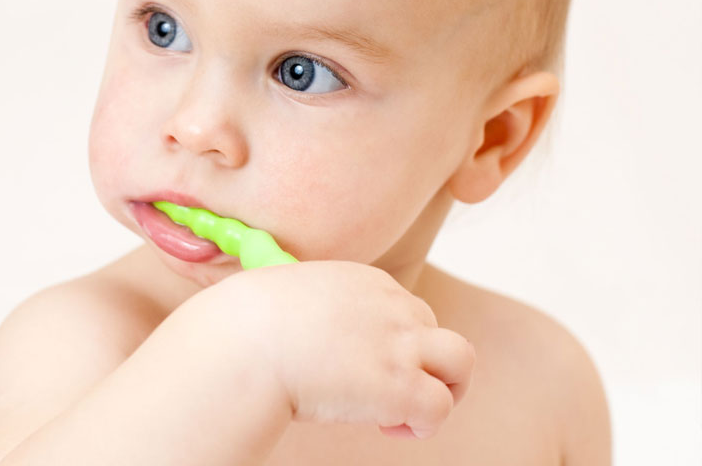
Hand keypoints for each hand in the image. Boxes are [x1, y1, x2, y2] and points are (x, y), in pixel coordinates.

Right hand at [214, 260, 475, 439]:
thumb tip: (315, 328)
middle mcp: (392, 305)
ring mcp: (399, 344)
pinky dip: (423, 422)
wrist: (246, 340)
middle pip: (433, 331)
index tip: (363, 362)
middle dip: (415, 363)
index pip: (407, 307)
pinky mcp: (400, 385)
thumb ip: (321, 303)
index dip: (393, 340)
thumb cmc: (252, 322)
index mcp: (368, 281)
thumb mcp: (295, 292)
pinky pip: (441, 406)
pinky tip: (388, 427)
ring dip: (444, 386)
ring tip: (408, 410)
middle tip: (378, 392)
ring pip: (461, 360)